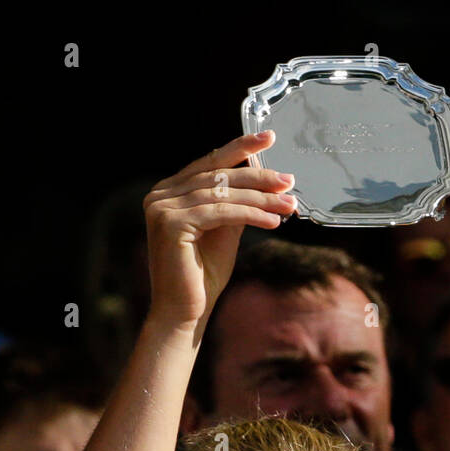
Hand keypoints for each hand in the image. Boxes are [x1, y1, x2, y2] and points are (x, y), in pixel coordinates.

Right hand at [143, 132, 296, 330]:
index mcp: (170, 191)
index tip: (269, 137)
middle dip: (257, 177)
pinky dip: (249, 214)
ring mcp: (161, 207)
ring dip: (260, 199)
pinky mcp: (170, 224)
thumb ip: (236, 205)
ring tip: (289, 204)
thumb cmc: (204, 277)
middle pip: (218, 177)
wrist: (185, 313)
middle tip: (289, 180)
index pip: (210, 163)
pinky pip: (219, 213)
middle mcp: (160, 194)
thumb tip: (264, 182)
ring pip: (221, 194)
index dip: (240, 149)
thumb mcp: (225, 232)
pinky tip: (273, 221)